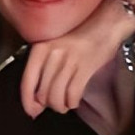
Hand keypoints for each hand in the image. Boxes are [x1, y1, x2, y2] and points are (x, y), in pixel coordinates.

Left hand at [19, 0, 125, 117]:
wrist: (108, 22)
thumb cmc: (81, 36)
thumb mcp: (55, 47)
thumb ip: (44, 70)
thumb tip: (36, 101)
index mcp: (40, 48)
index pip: (27, 81)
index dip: (28, 102)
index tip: (32, 112)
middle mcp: (52, 53)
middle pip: (42, 92)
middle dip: (48, 104)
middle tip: (55, 104)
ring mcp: (69, 59)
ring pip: (56, 95)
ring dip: (60, 105)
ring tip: (65, 104)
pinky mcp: (85, 66)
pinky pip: (73, 93)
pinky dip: (72, 102)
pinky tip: (74, 101)